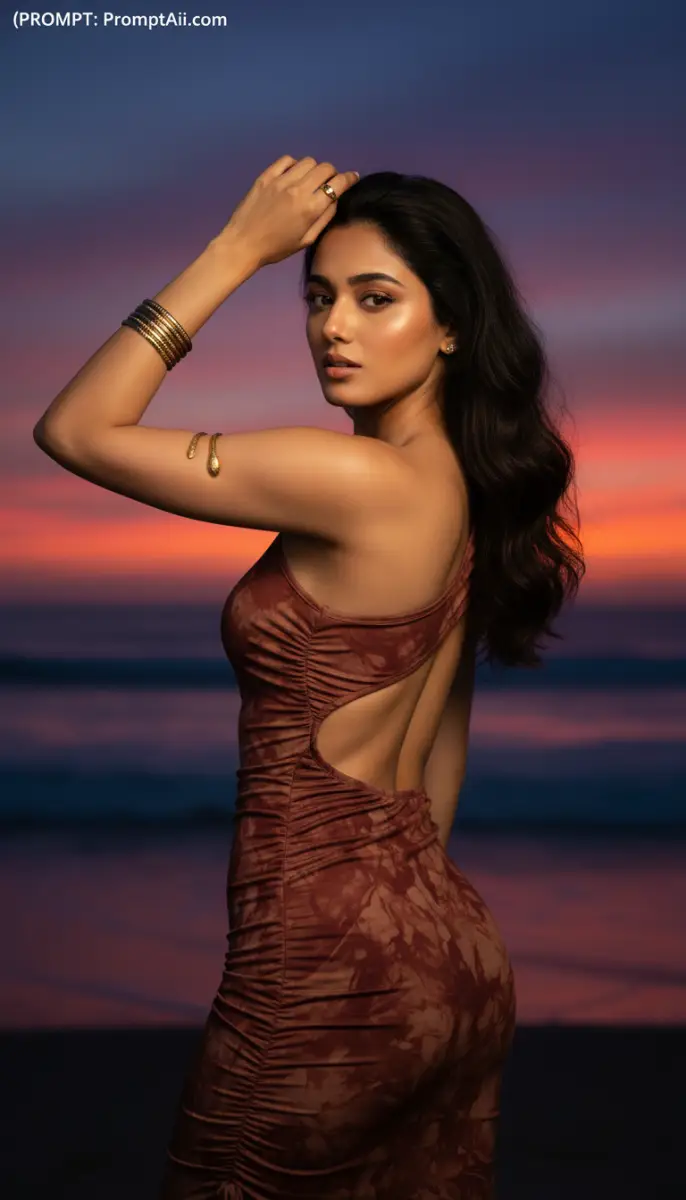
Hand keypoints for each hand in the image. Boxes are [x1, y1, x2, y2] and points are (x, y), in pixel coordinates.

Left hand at [217, 155, 358, 268]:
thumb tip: (335, 199)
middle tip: (327, 183)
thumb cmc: (277, 248)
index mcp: (310, 208)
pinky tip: (292, 176)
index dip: (349, 178)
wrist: (243, 243)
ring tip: (308, 180)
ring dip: (313, 169)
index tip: (352, 178)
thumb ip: (324, 218)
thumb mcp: (306, 240)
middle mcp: (298, 189)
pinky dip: (294, 165)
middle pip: (325, 168)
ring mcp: (281, 180)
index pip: (338, 184)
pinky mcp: (267, 176)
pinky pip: (287, 160)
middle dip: (332, 174)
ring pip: (308, 161)